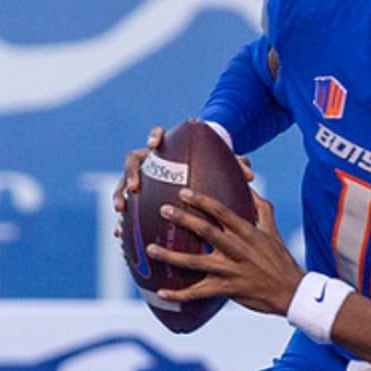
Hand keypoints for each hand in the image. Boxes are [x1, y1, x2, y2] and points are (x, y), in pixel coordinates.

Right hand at [111, 124, 254, 239]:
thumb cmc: (212, 168)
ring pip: (123, 184)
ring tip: (121, 209)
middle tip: (133, 186)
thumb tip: (250, 175)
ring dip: (120, 194)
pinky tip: (120, 234)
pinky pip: (128, 209)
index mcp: (167, 150)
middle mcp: (149, 162)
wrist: (200, 177)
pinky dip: (123, 220)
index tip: (156, 144)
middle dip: (130, 173)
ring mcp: (141, 180)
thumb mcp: (223, 164)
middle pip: (132, 161)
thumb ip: (235, 165)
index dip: (154, 136)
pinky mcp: (139, 199)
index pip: (157, 137)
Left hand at [147, 188, 304, 315]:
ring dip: (170, 256)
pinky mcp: (226, 289)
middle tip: (163, 209)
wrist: (291, 291)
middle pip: (205, 231)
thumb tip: (250, 187)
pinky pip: (198, 292)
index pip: (221, 211)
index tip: (183, 192)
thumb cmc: (280, 259)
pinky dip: (178, 294)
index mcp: (246, 232)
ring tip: (150, 248)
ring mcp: (230, 270)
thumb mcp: (272, 230)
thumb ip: (260, 207)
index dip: (201, 200)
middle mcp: (236, 249)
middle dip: (183, 219)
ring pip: (195, 262)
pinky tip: (160, 291)